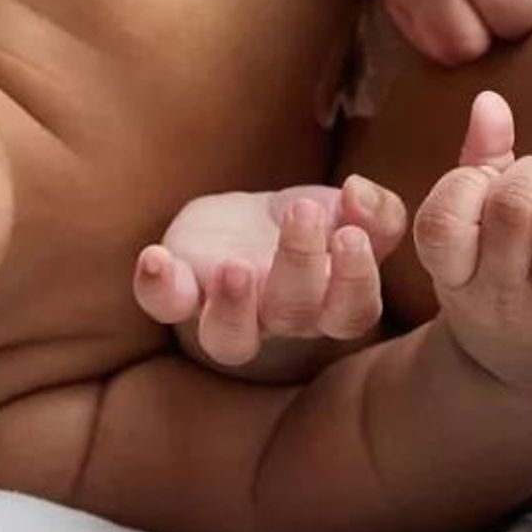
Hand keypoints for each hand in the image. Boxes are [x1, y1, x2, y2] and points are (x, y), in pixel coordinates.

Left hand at [134, 180, 408, 374]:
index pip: (353, 312)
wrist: (246, 226)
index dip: (355, 281)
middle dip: (300, 264)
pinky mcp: (181, 292)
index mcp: (331, 303)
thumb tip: (359, 192)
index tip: (351, 235)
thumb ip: (375, 211)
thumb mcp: (348, 212)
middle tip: (304, 212)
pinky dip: (157, 287)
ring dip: (232, 307)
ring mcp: (229, 311)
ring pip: (229, 339)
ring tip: (235, 268)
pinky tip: (156, 258)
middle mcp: (281, 320)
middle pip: (294, 316)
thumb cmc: (311, 226)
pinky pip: (164, 305)